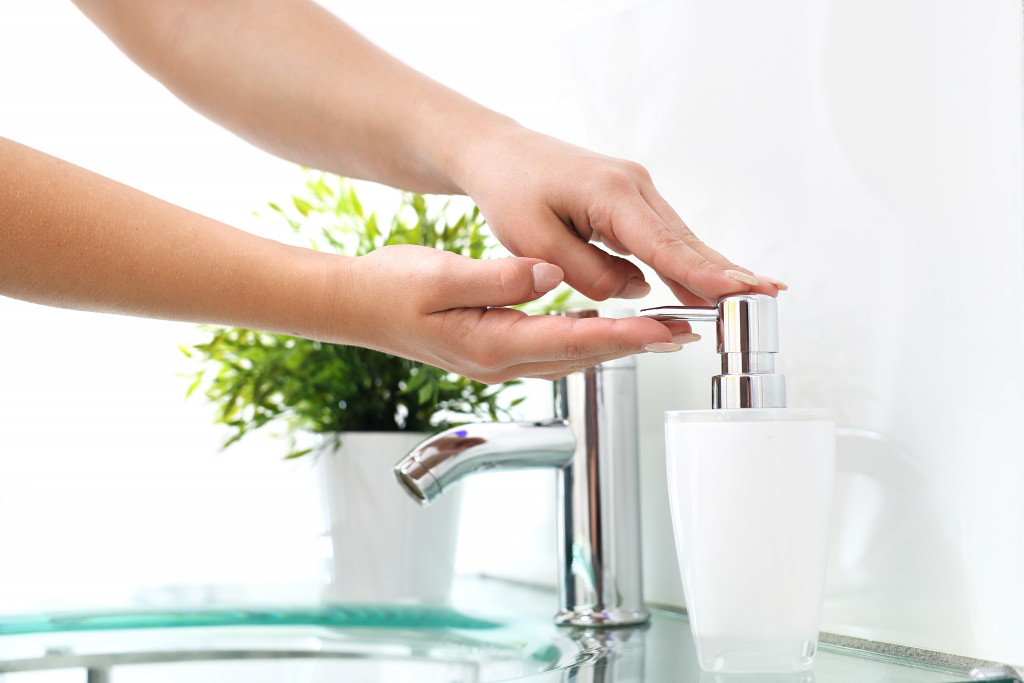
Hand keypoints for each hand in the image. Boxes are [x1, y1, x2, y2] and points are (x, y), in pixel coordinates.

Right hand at [335, 245, 694, 382]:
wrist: (356, 307)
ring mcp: (498, 361)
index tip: (666, 330)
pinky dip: (588, 339)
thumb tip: (549, 275)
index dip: (624, 335)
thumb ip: (499, 278)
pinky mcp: (495, 351)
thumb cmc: (390, 288)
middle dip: (636, 346)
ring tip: (662, 332)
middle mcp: (500, 361)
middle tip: (685, 334)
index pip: (572, 339)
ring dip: (618, 345)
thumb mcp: (440, 274)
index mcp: (491, 343)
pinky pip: (554, 348)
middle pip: (582, 355)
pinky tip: (605, 327)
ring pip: (572, 355)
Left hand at [457, 126, 785, 305]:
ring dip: (714, 270)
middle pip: (687, 241)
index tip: (738, 292)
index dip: (703, 274)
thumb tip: (637, 290)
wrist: (501, 153)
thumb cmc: (511, 191)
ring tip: (754, 296)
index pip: (664, 245)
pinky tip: (711, 285)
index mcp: (610, 195)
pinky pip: (665, 238)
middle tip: (770, 296)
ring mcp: (637, 191)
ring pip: (681, 240)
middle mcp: (634, 188)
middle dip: (728, 271)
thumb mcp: (534, 242)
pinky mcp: (631, 201)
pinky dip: (687, 262)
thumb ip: (588, 273)